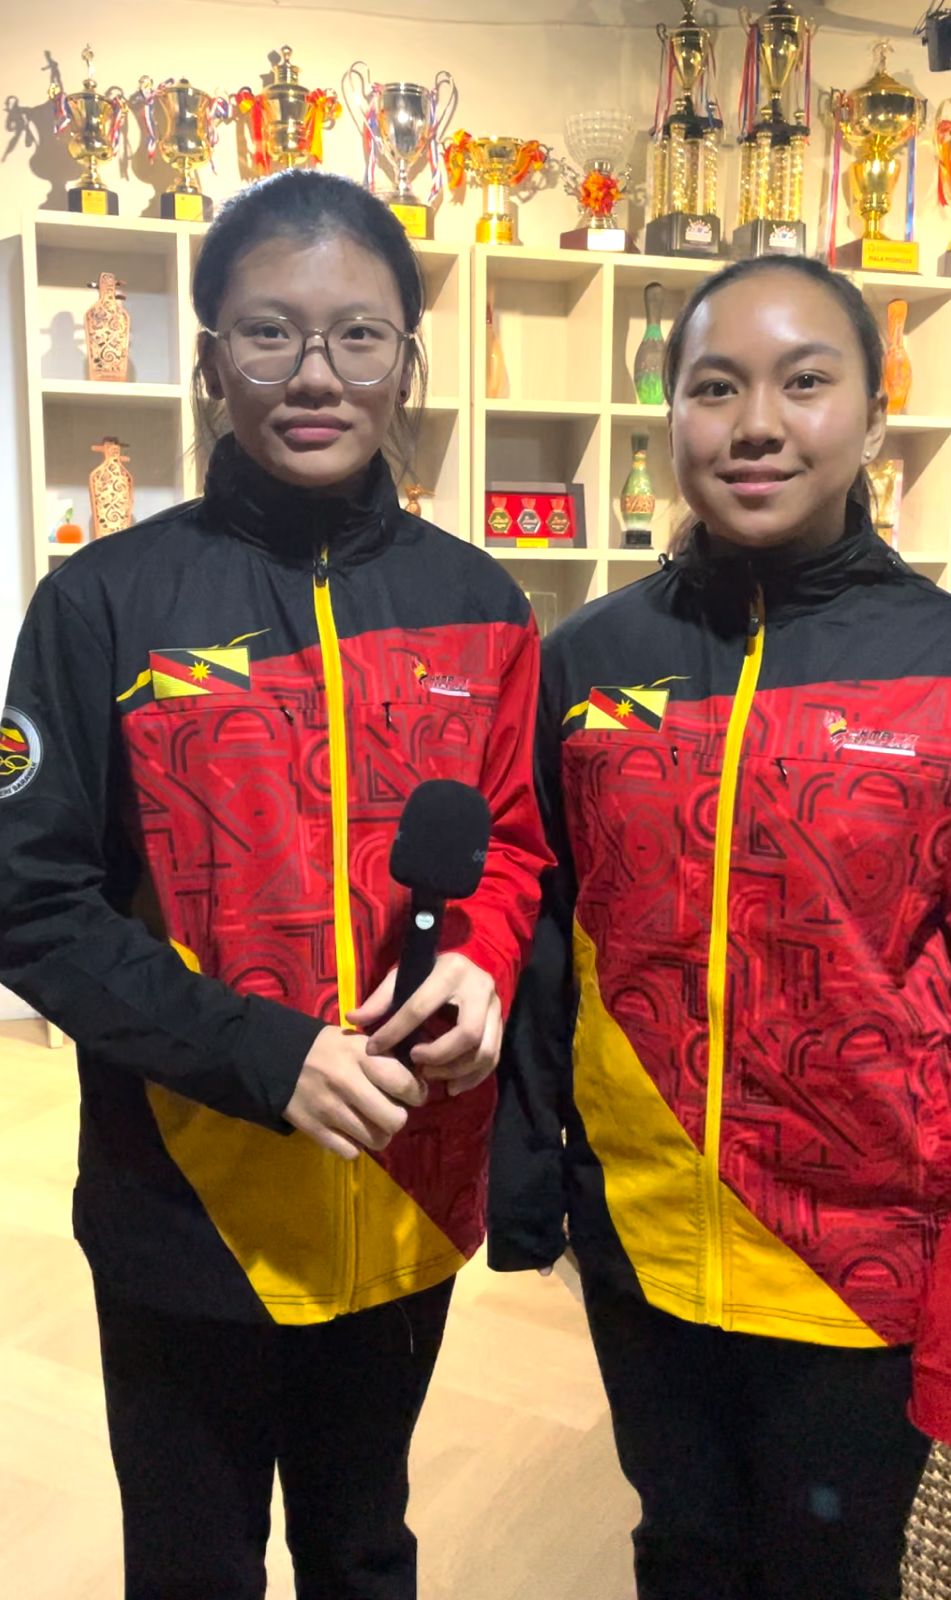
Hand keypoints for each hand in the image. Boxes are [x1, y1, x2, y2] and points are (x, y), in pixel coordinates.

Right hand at [284, 1026, 427, 1160]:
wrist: (275, 1056)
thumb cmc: (327, 1048)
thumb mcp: (358, 1041)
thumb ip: (385, 1058)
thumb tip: (417, 1080)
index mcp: (361, 1056)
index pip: (404, 1083)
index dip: (417, 1093)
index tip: (413, 1094)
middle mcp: (347, 1083)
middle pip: (394, 1120)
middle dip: (398, 1117)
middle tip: (391, 1110)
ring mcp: (329, 1109)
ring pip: (376, 1140)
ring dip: (379, 1134)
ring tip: (371, 1122)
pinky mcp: (314, 1129)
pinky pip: (350, 1152)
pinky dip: (355, 1146)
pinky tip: (351, 1132)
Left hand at [347, 953, 502, 1096]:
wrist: (462, 964)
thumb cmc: (427, 971)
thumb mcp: (403, 976)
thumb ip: (380, 999)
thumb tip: (353, 1019)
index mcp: (452, 969)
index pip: (420, 1007)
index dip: (394, 1032)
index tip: (374, 1050)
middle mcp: (480, 986)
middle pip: (467, 1033)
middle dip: (439, 1055)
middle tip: (415, 1062)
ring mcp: (496, 1006)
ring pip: (484, 1050)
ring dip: (456, 1070)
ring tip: (429, 1076)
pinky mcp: (502, 1023)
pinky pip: (493, 1058)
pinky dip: (472, 1078)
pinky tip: (451, 1086)